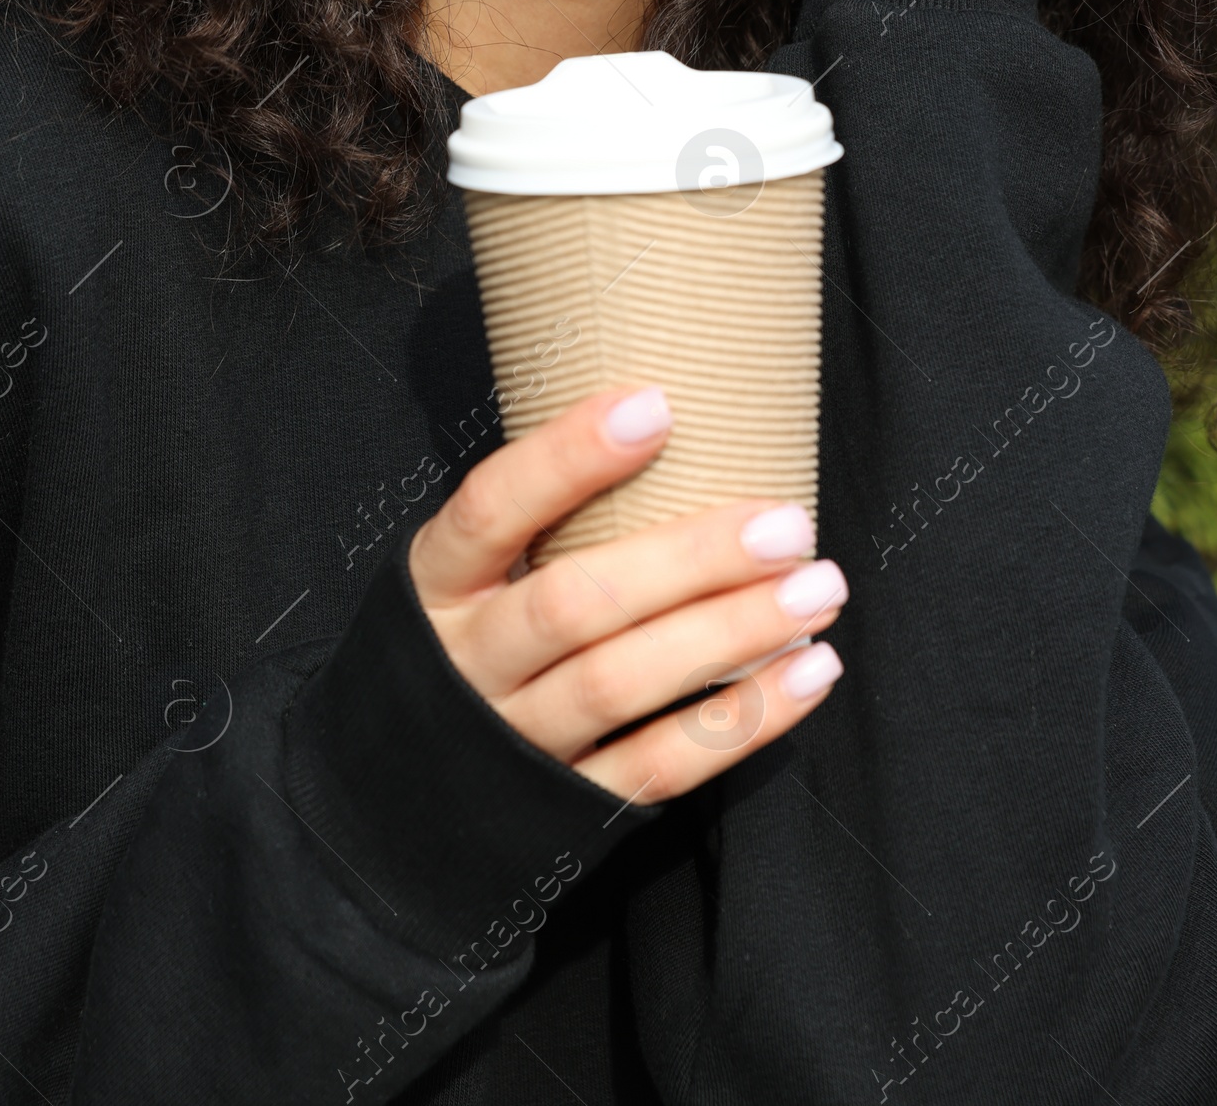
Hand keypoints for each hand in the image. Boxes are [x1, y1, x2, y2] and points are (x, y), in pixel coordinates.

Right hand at [406, 385, 845, 801]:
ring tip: (817, 590)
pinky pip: (656, 768)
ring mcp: (511, 741)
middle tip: (788, 525)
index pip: (491, 508)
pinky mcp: (564, 810)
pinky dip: (741, 721)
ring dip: (730, 633)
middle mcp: (467, 662)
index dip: (566, 458)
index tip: (655, 406)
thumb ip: (541, 522)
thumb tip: (668, 424)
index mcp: (438, 585)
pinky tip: (808, 673)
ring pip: (620, 684)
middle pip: (575, 604)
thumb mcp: (468, 576)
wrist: (400, 808)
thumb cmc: (466, 645)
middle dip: (690, 559)